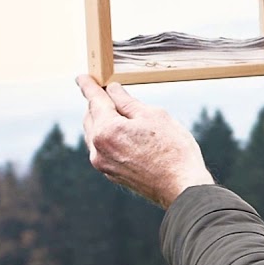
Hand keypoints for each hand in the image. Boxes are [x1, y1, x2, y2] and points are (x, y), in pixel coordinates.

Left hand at [77, 75, 211, 208]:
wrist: (182, 187)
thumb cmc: (173, 149)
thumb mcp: (154, 115)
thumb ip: (128, 102)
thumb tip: (112, 91)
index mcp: (107, 130)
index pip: (94, 100)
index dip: (89, 86)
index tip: (82, 77)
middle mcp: (98, 148)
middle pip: (92, 117)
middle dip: (99, 104)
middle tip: (109, 92)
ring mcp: (103, 164)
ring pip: (96, 134)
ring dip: (104, 121)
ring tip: (122, 114)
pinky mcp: (111, 174)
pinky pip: (103, 149)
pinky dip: (109, 137)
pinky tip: (125, 135)